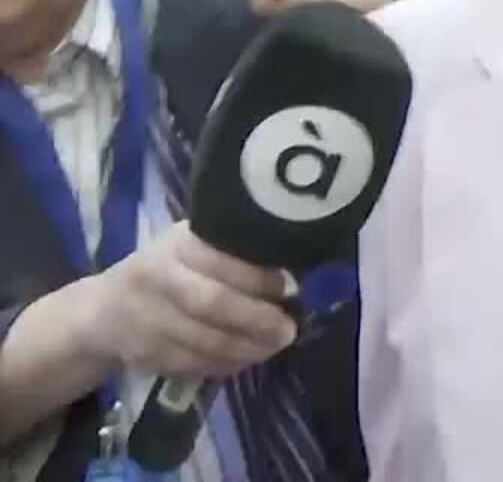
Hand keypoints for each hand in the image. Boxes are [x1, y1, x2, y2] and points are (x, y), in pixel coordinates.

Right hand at [78, 223, 297, 379]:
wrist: (102, 311)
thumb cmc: (168, 271)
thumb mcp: (192, 248)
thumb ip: (231, 254)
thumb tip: (290, 271)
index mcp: (176, 246)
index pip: (220, 259)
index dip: (258, 277)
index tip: (291, 288)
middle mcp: (156, 278)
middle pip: (211, 302)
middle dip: (256, 319)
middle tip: (288, 330)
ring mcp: (145, 319)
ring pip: (203, 340)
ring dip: (247, 348)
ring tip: (274, 346)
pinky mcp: (143, 353)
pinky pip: (192, 364)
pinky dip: (225, 364)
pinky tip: (246, 358)